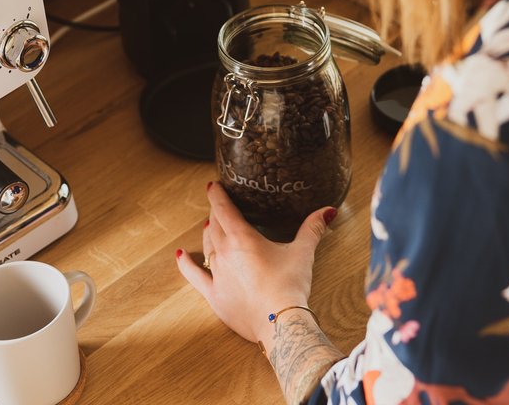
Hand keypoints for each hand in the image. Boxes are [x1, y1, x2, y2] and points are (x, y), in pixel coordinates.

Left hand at [176, 182, 336, 347]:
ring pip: (206, 246)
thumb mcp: (302, 253)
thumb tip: (327, 211)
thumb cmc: (289, 286)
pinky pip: (194, 275)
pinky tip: (181, 255)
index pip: (224, 209)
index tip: (213, 186)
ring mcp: (216, 274)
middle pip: (214, 225)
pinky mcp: (214, 294)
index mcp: (242, 238)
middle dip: (215, 213)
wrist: (279, 323)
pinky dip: (186, 264)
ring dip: (207, 233)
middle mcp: (224, 252)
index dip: (217, 195)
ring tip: (209, 225)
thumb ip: (312, 229)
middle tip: (218, 205)